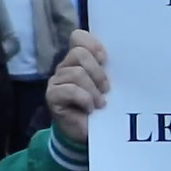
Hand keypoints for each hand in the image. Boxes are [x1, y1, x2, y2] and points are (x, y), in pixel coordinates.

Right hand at [46, 30, 109, 144]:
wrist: (90, 133)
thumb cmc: (101, 106)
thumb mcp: (108, 84)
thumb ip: (109, 68)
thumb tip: (119, 56)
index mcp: (79, 60)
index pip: (78, 37)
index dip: (92, 44)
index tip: (105, 59)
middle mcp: (65, 67)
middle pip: (80, 54)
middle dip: (98, 72)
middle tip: (107, 89)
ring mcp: (56, 81)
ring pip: (77, 73)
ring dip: (93, 90)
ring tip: (100, 103)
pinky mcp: (52, 96)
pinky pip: (70, 90)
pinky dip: (85, 99)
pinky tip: (91, 109)